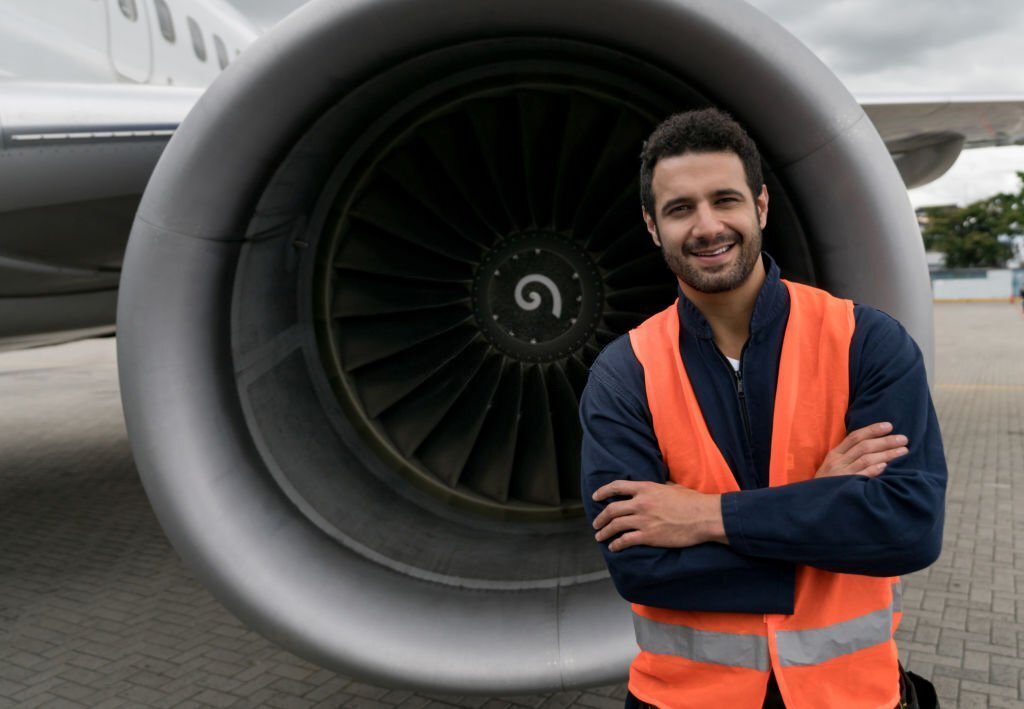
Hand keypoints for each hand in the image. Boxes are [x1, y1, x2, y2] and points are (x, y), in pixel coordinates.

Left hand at [591, 480, 725, 551]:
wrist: (704, 517)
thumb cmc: (692, 501)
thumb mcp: (672, 487)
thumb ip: (658, 486)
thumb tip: (653, 487)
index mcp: (646, 488)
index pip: (617, 487)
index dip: (603, 491)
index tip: (595, 497)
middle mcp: (641, 503)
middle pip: (612, 509)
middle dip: (600, 517)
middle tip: (596, 523)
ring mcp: (644, 520)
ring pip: (615, 526)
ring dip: (604, 532)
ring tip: (600, 536)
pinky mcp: (649, 536)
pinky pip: (626, 540)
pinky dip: (616, 544)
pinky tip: (614, 547)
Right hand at [815, 422, 908, 478]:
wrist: (815, 504)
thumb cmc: (828, 484)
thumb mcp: (833, 466)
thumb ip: (848, 456)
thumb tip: (873, 446)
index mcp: (835, 454)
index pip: (855, 437)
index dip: (872, 430)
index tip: (889, 426)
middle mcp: (838, 461)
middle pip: (864, 446)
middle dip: (885, 441)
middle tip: (903, 439)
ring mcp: (842, 474)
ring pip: (866, 458)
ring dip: (886, 453)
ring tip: (903, 451)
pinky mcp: (845, 486)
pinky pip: (861, 475)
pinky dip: (873, 469)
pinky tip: (886, 466)